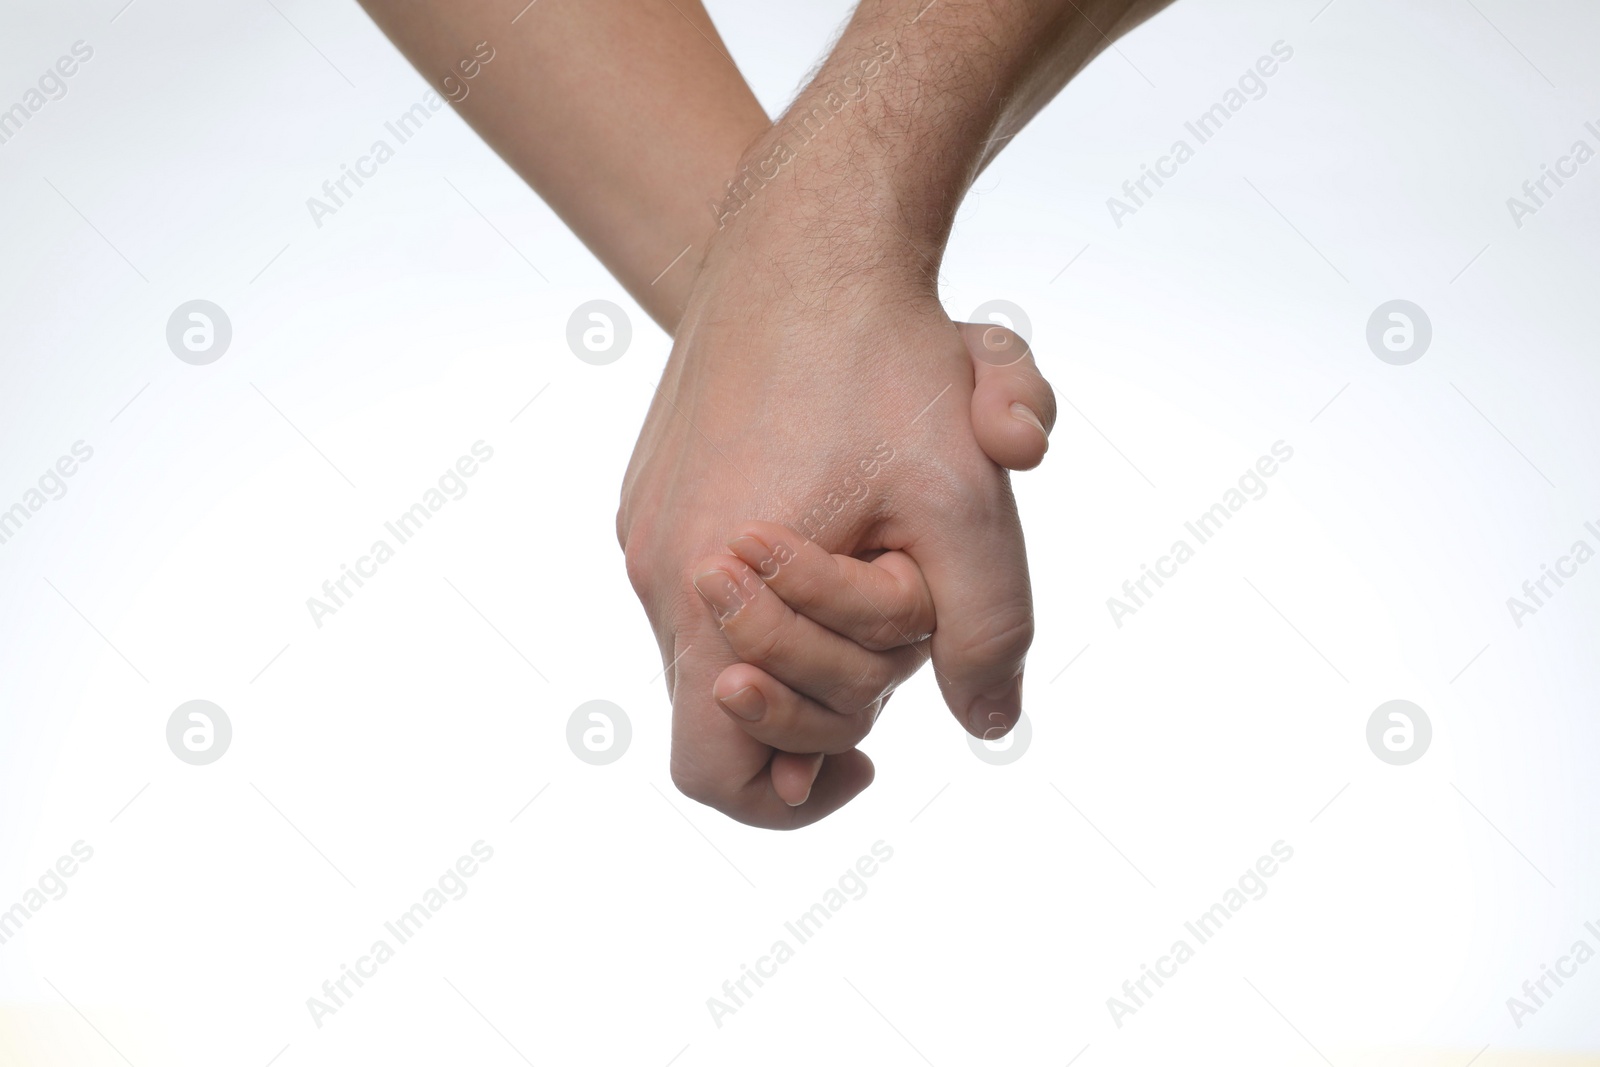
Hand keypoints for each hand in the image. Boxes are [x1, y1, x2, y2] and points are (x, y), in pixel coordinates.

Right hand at [618, 210, 1045, 827]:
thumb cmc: (884, 362)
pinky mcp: (652, 491)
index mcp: (711, 590)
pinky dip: (778, 585)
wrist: (801, 240)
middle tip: (902, 607)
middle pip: (740, 711)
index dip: (791, 798)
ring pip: (727, 643)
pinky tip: (840, 517)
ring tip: (878, 553)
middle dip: (835, 686)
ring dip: (812, 629)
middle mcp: (658, 569)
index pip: (716, 772)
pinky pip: (709, 584)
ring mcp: (645, 528)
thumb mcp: (965, 498)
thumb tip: (991, 724)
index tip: (869, 753)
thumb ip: (988, 627)